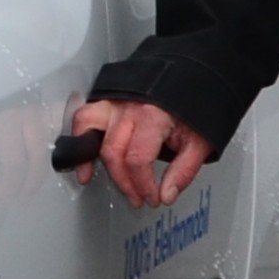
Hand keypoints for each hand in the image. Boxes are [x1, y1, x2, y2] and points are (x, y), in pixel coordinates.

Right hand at [69, 98, 212, 209]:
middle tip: (137, 198)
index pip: (138, 160)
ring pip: (88, 129)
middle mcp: (129, 107)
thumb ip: (183, 171)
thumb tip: (166, 195)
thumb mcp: (200, 142)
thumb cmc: (197, 107)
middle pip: (113, 152)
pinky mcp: (108, 100)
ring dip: (87, 157)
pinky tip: (83, 156)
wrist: (196, 80)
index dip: (143, 186)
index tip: (152, 198)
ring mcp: (115, 101)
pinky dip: (78, 135)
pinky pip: (84, 116)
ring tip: (89, 177)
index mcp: (153, 116)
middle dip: (124, 183)